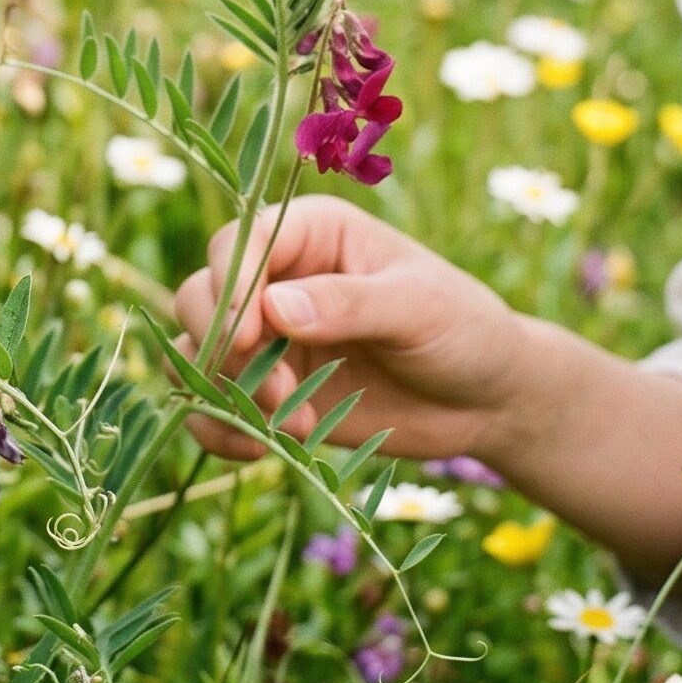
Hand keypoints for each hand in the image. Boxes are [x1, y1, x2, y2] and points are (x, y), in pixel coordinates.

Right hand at [169, 194, 524, 462]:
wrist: (485, 399)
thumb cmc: (462, 329)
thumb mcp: (418, 309)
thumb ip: (350, 304)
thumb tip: (275, 307)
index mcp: (313, 233)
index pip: (243, 241)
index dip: (232, 285)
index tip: (248, 337)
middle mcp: (278, 277)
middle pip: (201, 292)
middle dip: (223, 346)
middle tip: (275, 391)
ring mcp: (268, 336)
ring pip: (195, 348)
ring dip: (218, 391)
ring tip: (279, 427)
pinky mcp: (268, 389)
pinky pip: (210, 404)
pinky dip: (216, 428)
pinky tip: (256, 450)